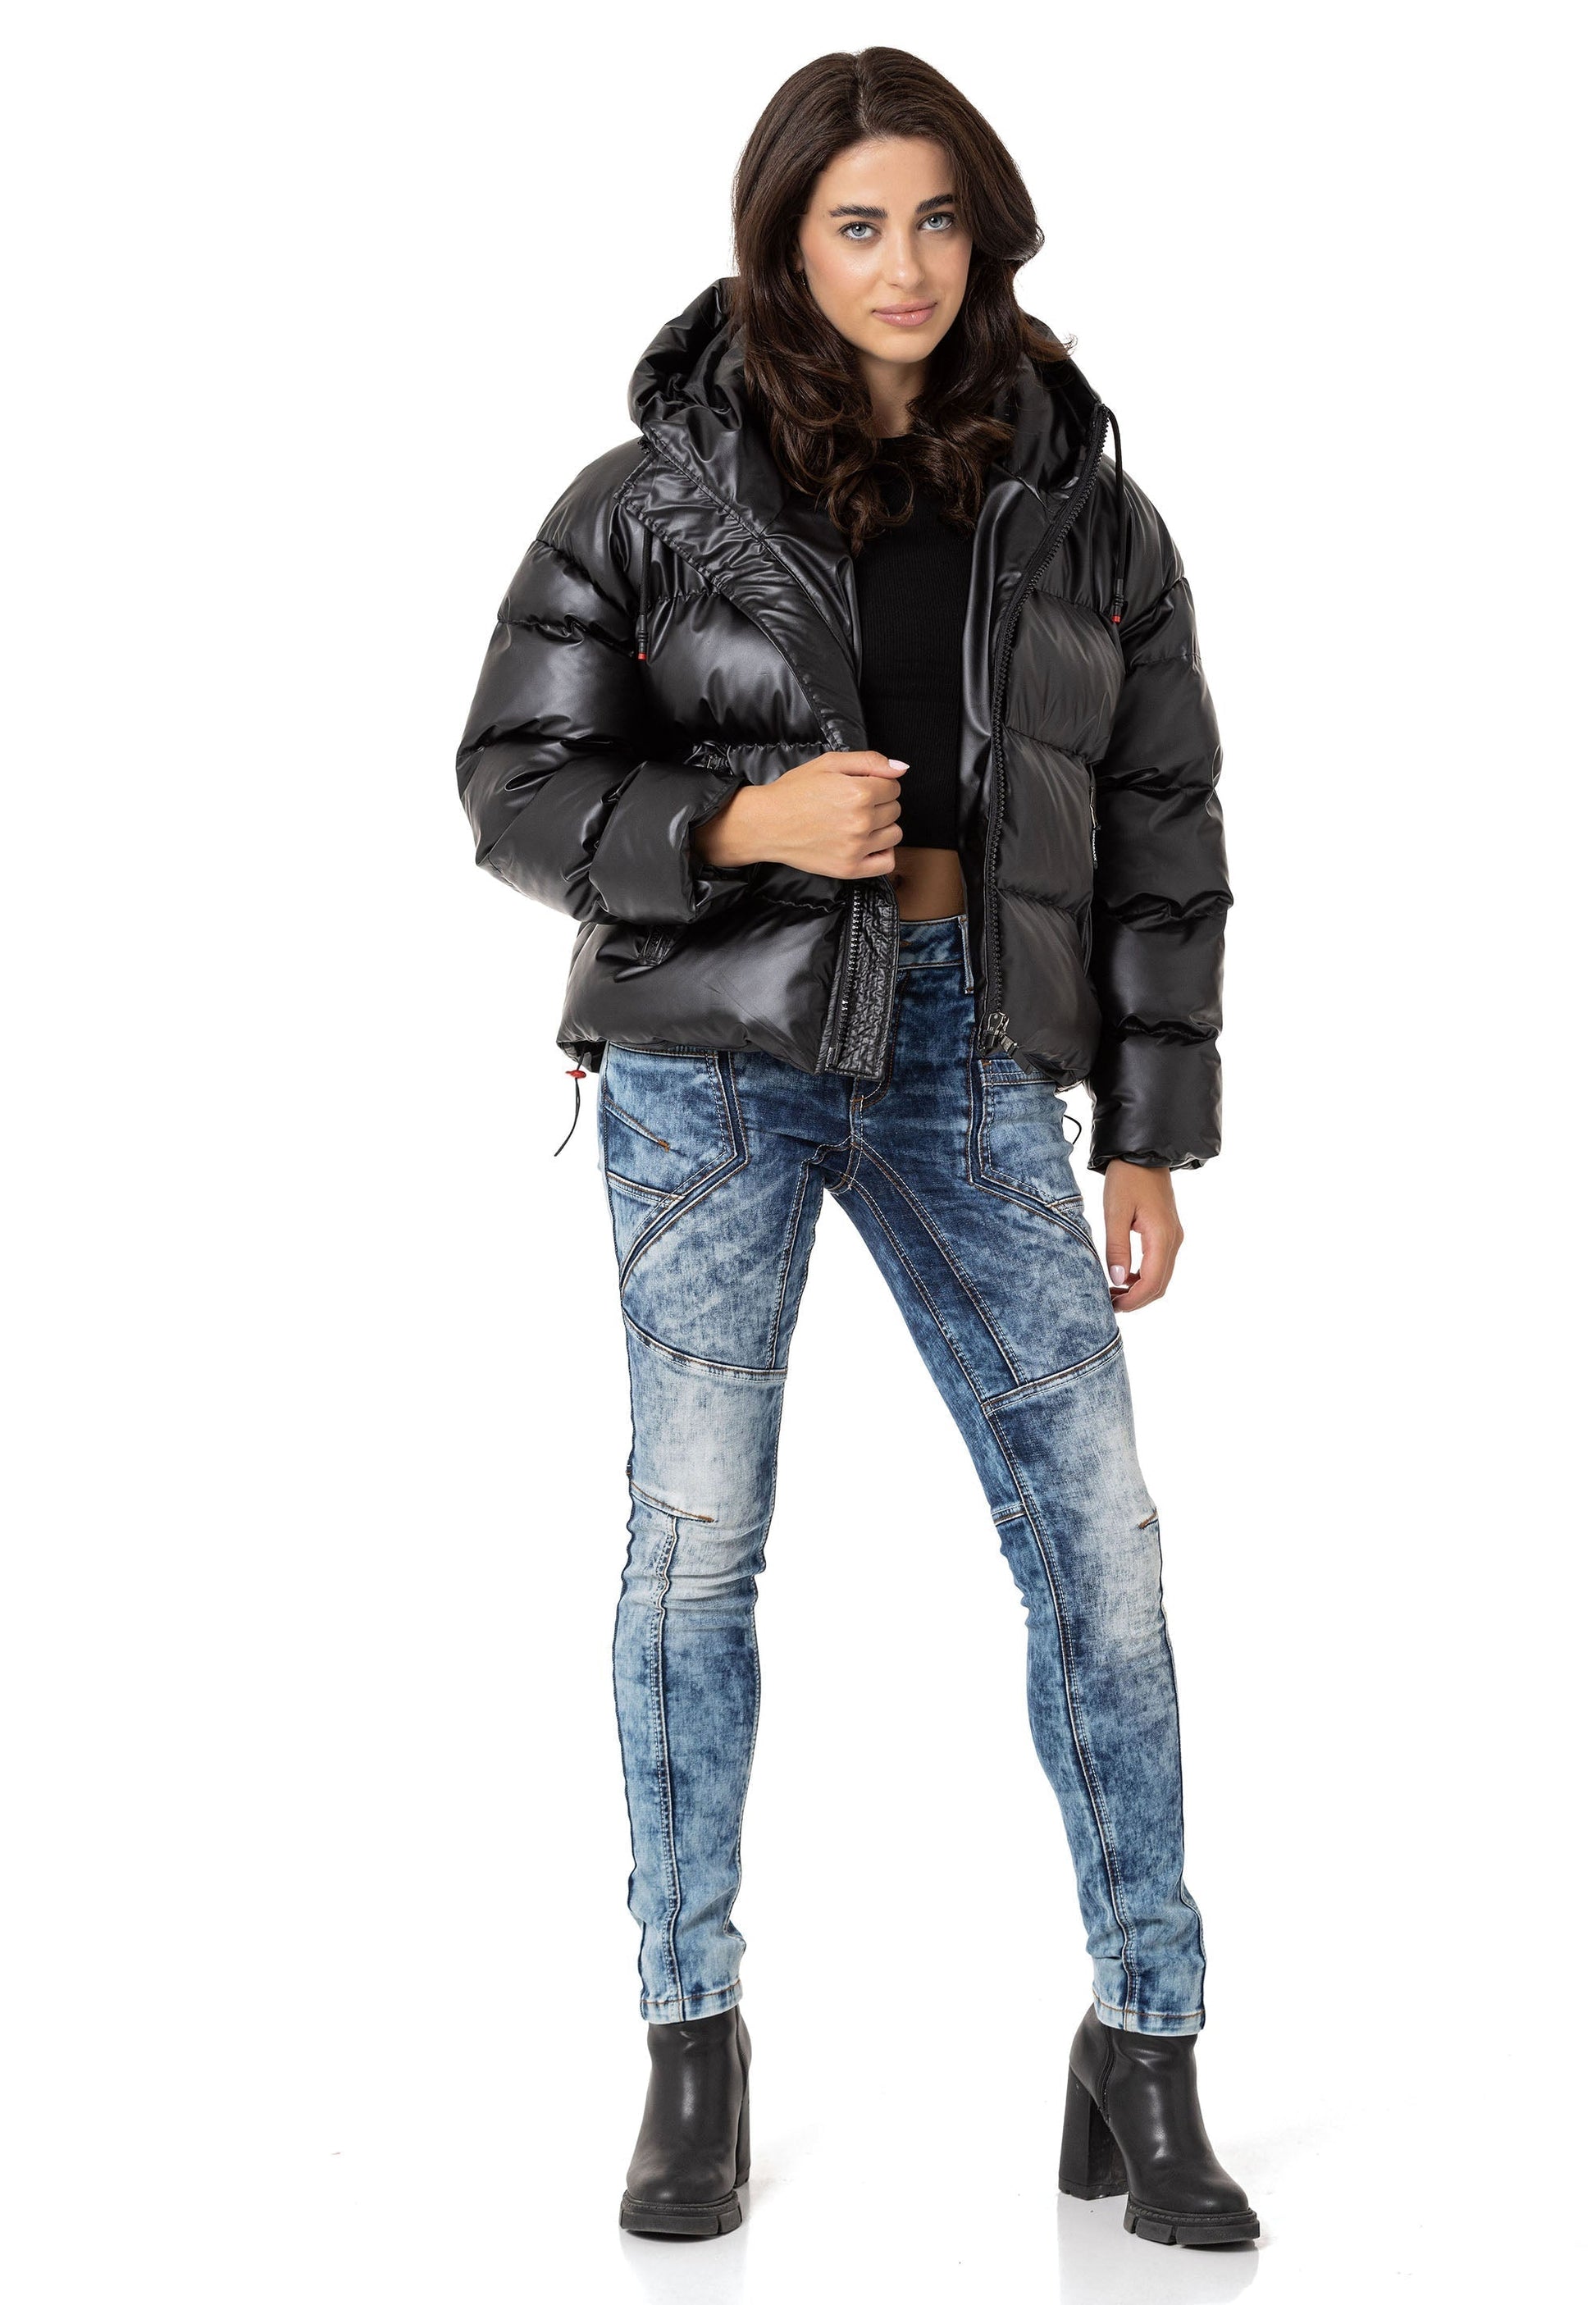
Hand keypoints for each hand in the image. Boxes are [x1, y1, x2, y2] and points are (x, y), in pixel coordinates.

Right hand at [692, 752, 906, 878]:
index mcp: (859, 792)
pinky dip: (882, 853)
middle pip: (895, 810)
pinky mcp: (850, 868)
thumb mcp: (829, 763)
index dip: (878, 784)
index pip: (894, 787)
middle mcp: (862, 821)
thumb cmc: (794, 791)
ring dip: (882, 827)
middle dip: (879, 804)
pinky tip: (866, 844)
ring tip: (857, 824)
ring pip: (894, 834)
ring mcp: (856, 848)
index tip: (859, 787)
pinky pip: (886, 862)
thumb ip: (869, 761)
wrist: (766, 823)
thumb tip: (901, 768)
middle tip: (852, 805)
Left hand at [1102, 1161, 1182, 1311]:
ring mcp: (1173, 1237)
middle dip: (1137, 1300)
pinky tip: (1124, 1276)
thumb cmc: (1127, 1179)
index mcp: (1161, 1237)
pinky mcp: (1168, 1233)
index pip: (1152, 1283)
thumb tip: (1117, 1281)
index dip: (1133, 1301)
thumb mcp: (1114, 1212)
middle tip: (1110, 1305)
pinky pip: (1160, 1264)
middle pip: (1160, 1285)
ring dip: (1140, 1290)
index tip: (1112, 1307)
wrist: (1144, 1153)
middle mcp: (1173, 1240)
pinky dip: (1144, 1277)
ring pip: (1161, 1277)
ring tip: (1113, 1292)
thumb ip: (1117, 1247)